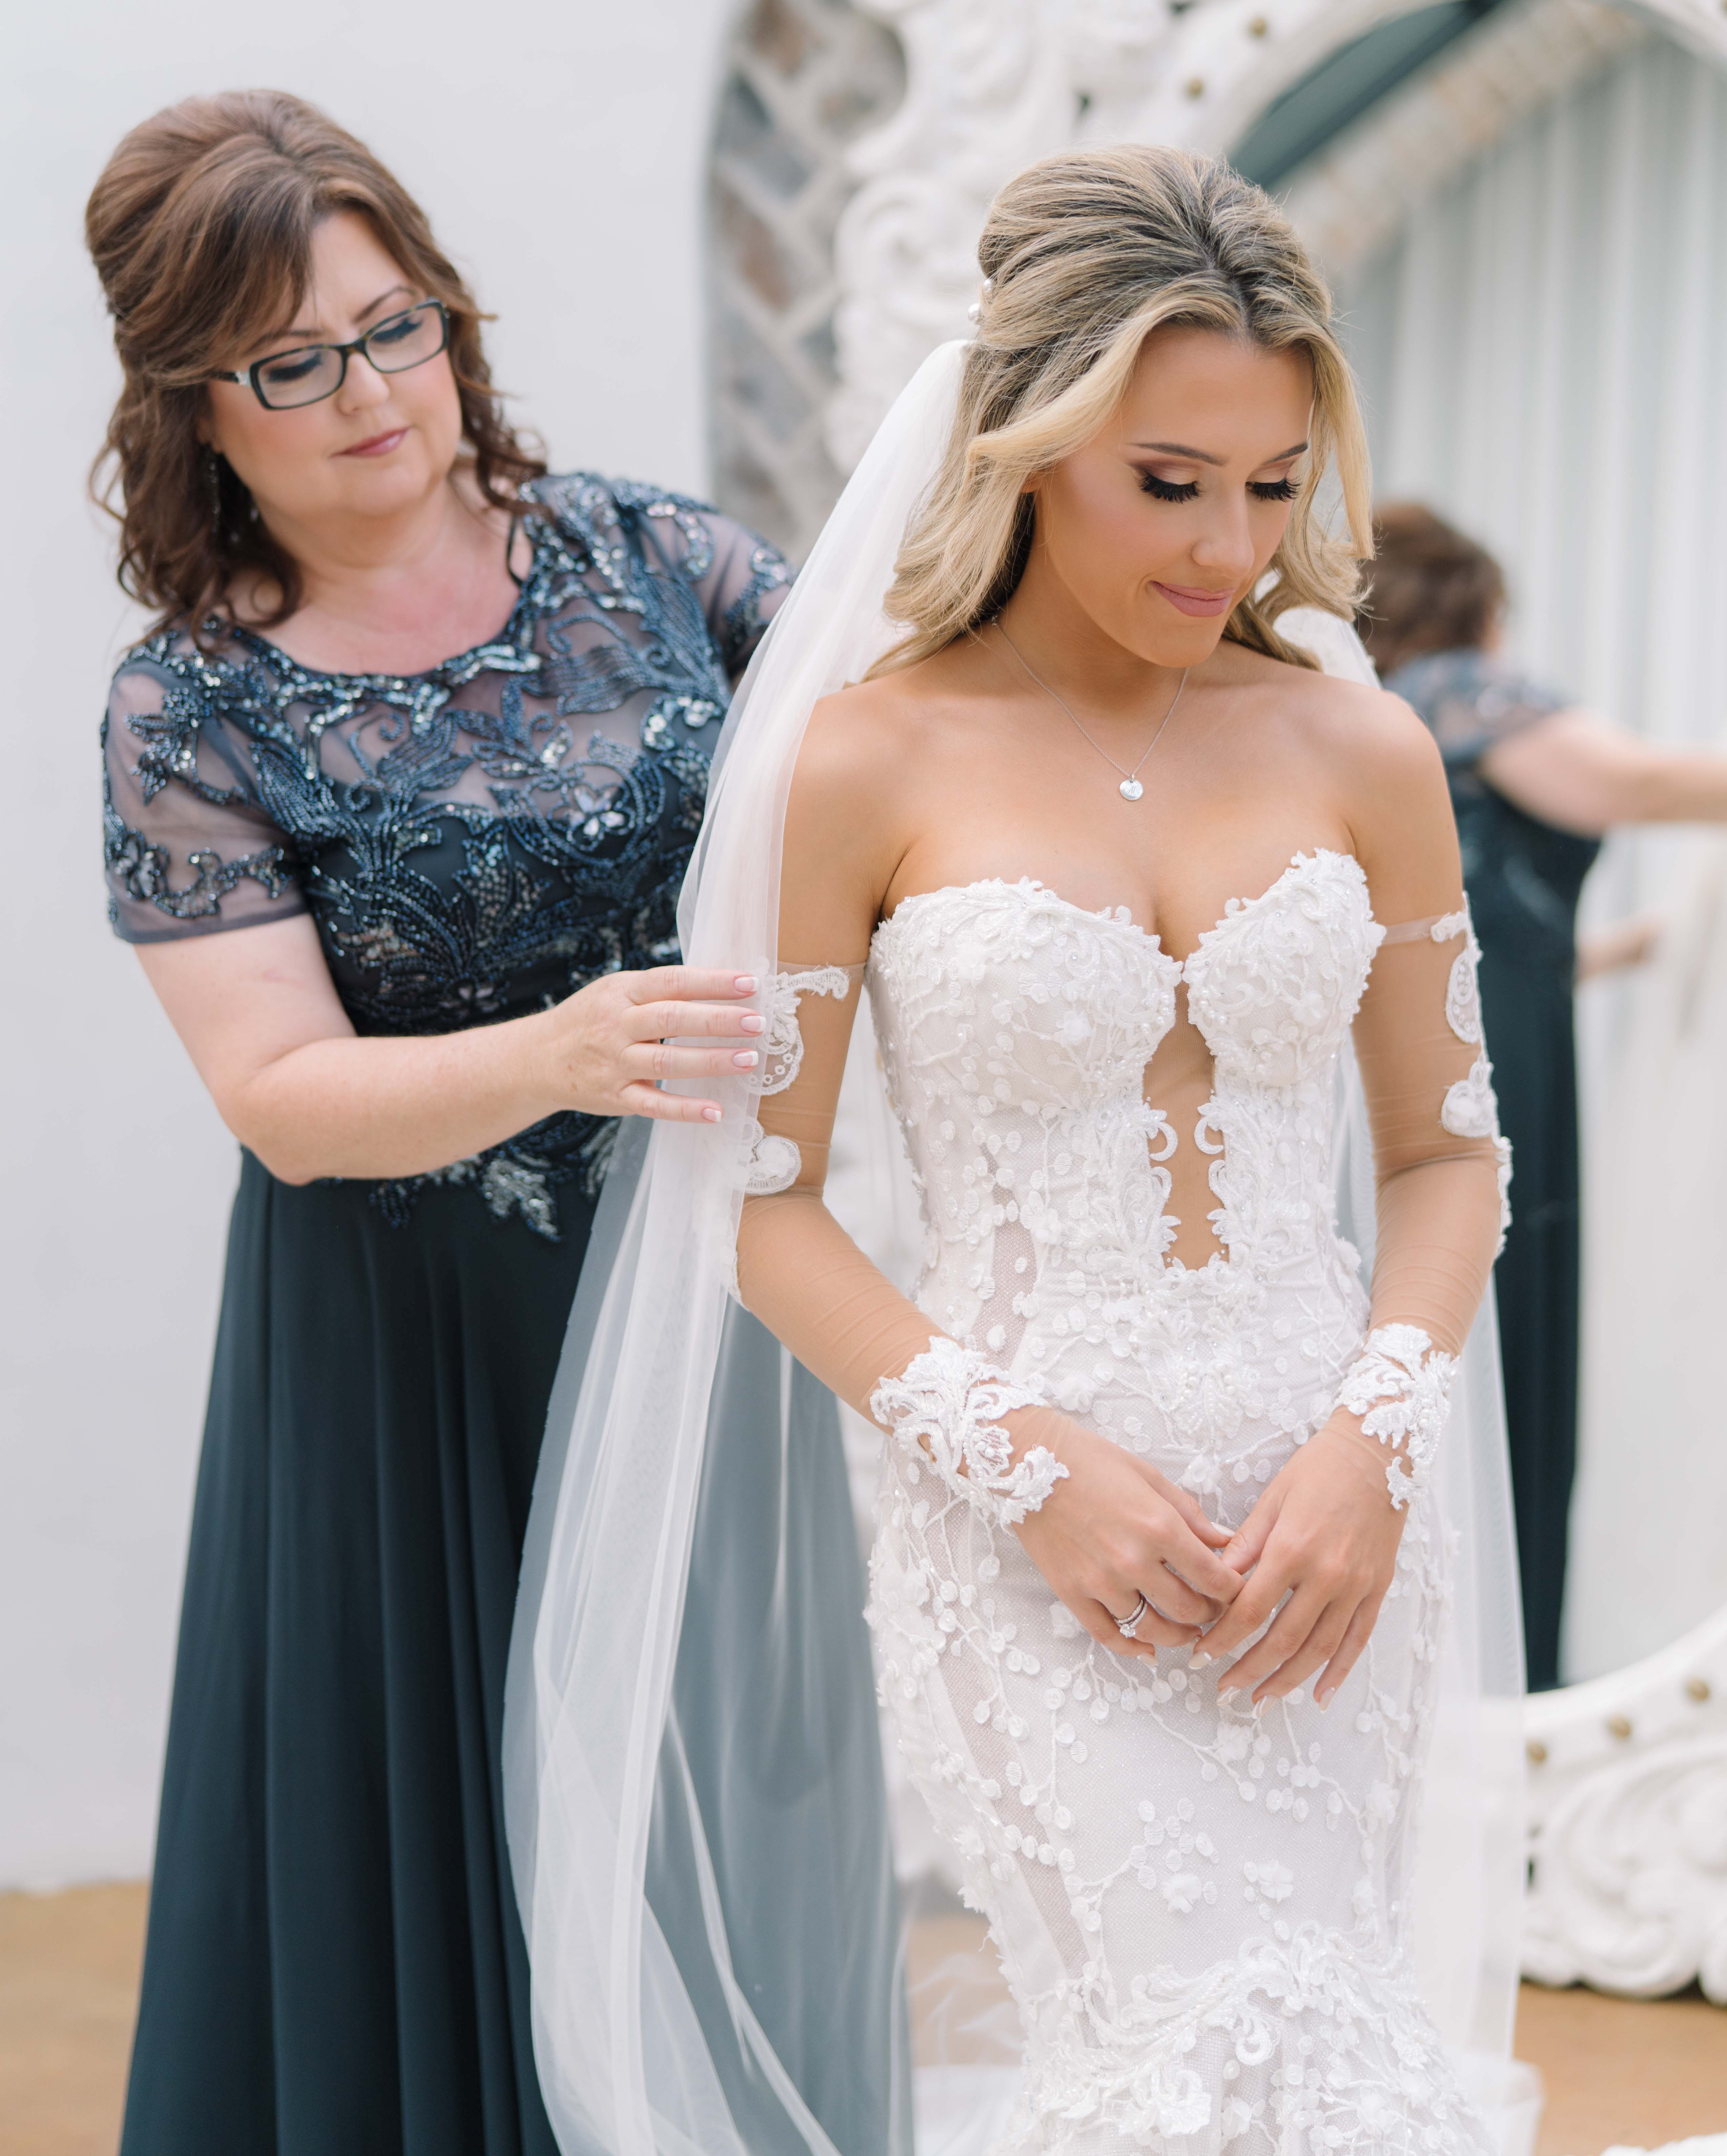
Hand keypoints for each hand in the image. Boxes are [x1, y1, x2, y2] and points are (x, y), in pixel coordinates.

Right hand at [529, 966, 763, 1123]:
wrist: (537, 1059)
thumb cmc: (592, 1020)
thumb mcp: (617, 992)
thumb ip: (660, 991)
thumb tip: (722, 984)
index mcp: (622, 993)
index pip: (672, 982)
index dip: (711, 981)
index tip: (750, 982)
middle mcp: (617, 1026)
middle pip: (672, 1020)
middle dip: (718, 1020)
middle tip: (757, 1022)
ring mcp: (615, 1064)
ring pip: (666, 1062)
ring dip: (711, 1061)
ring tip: (749, 1060)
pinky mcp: (616, 1097)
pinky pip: (654, 1105)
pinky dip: (685, 1109)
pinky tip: (716, 1111)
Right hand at [1008, 1410, 1241, 1658]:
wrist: (1029, 1459)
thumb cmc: (1092, 1460)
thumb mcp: (1150, 1477)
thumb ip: (1191, 1515)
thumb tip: (1226, 1541)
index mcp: (1159, 1527)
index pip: (1215, 1578)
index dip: (1235, 1591)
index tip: (1238, 1591)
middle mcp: (1133, 1561)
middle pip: (1189, 1609)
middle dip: (1210, 1614)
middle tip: (1215, 1610)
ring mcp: (1100, 1581)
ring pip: (1152, 1629)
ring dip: (1177, 1635)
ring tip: (1187, 1631)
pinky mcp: (1071, 1593)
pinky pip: (1108, 1635)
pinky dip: (1132, 1649)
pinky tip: (1148, 1650)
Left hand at [1194, 1411, 1403, 1707]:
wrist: (1376, 1453)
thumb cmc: (1316, 1470)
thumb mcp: (1271, 1500)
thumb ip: (1244, 1547)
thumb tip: (1214, 1585)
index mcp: (1292, 1548)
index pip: (1250, 1610)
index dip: (1224, 1638)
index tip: (1201, 1653)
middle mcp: (1327, 1573)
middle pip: (1283, 1639)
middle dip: (1249, 1669)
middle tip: (1225, 1689)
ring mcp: (1357, 1584)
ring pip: (1320, 1649)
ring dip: (1288, 1680)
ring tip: (1262, 1700)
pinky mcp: (1379, 1588)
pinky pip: (1358, 1640)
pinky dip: (1339, 1672)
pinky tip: (1319, 1694)